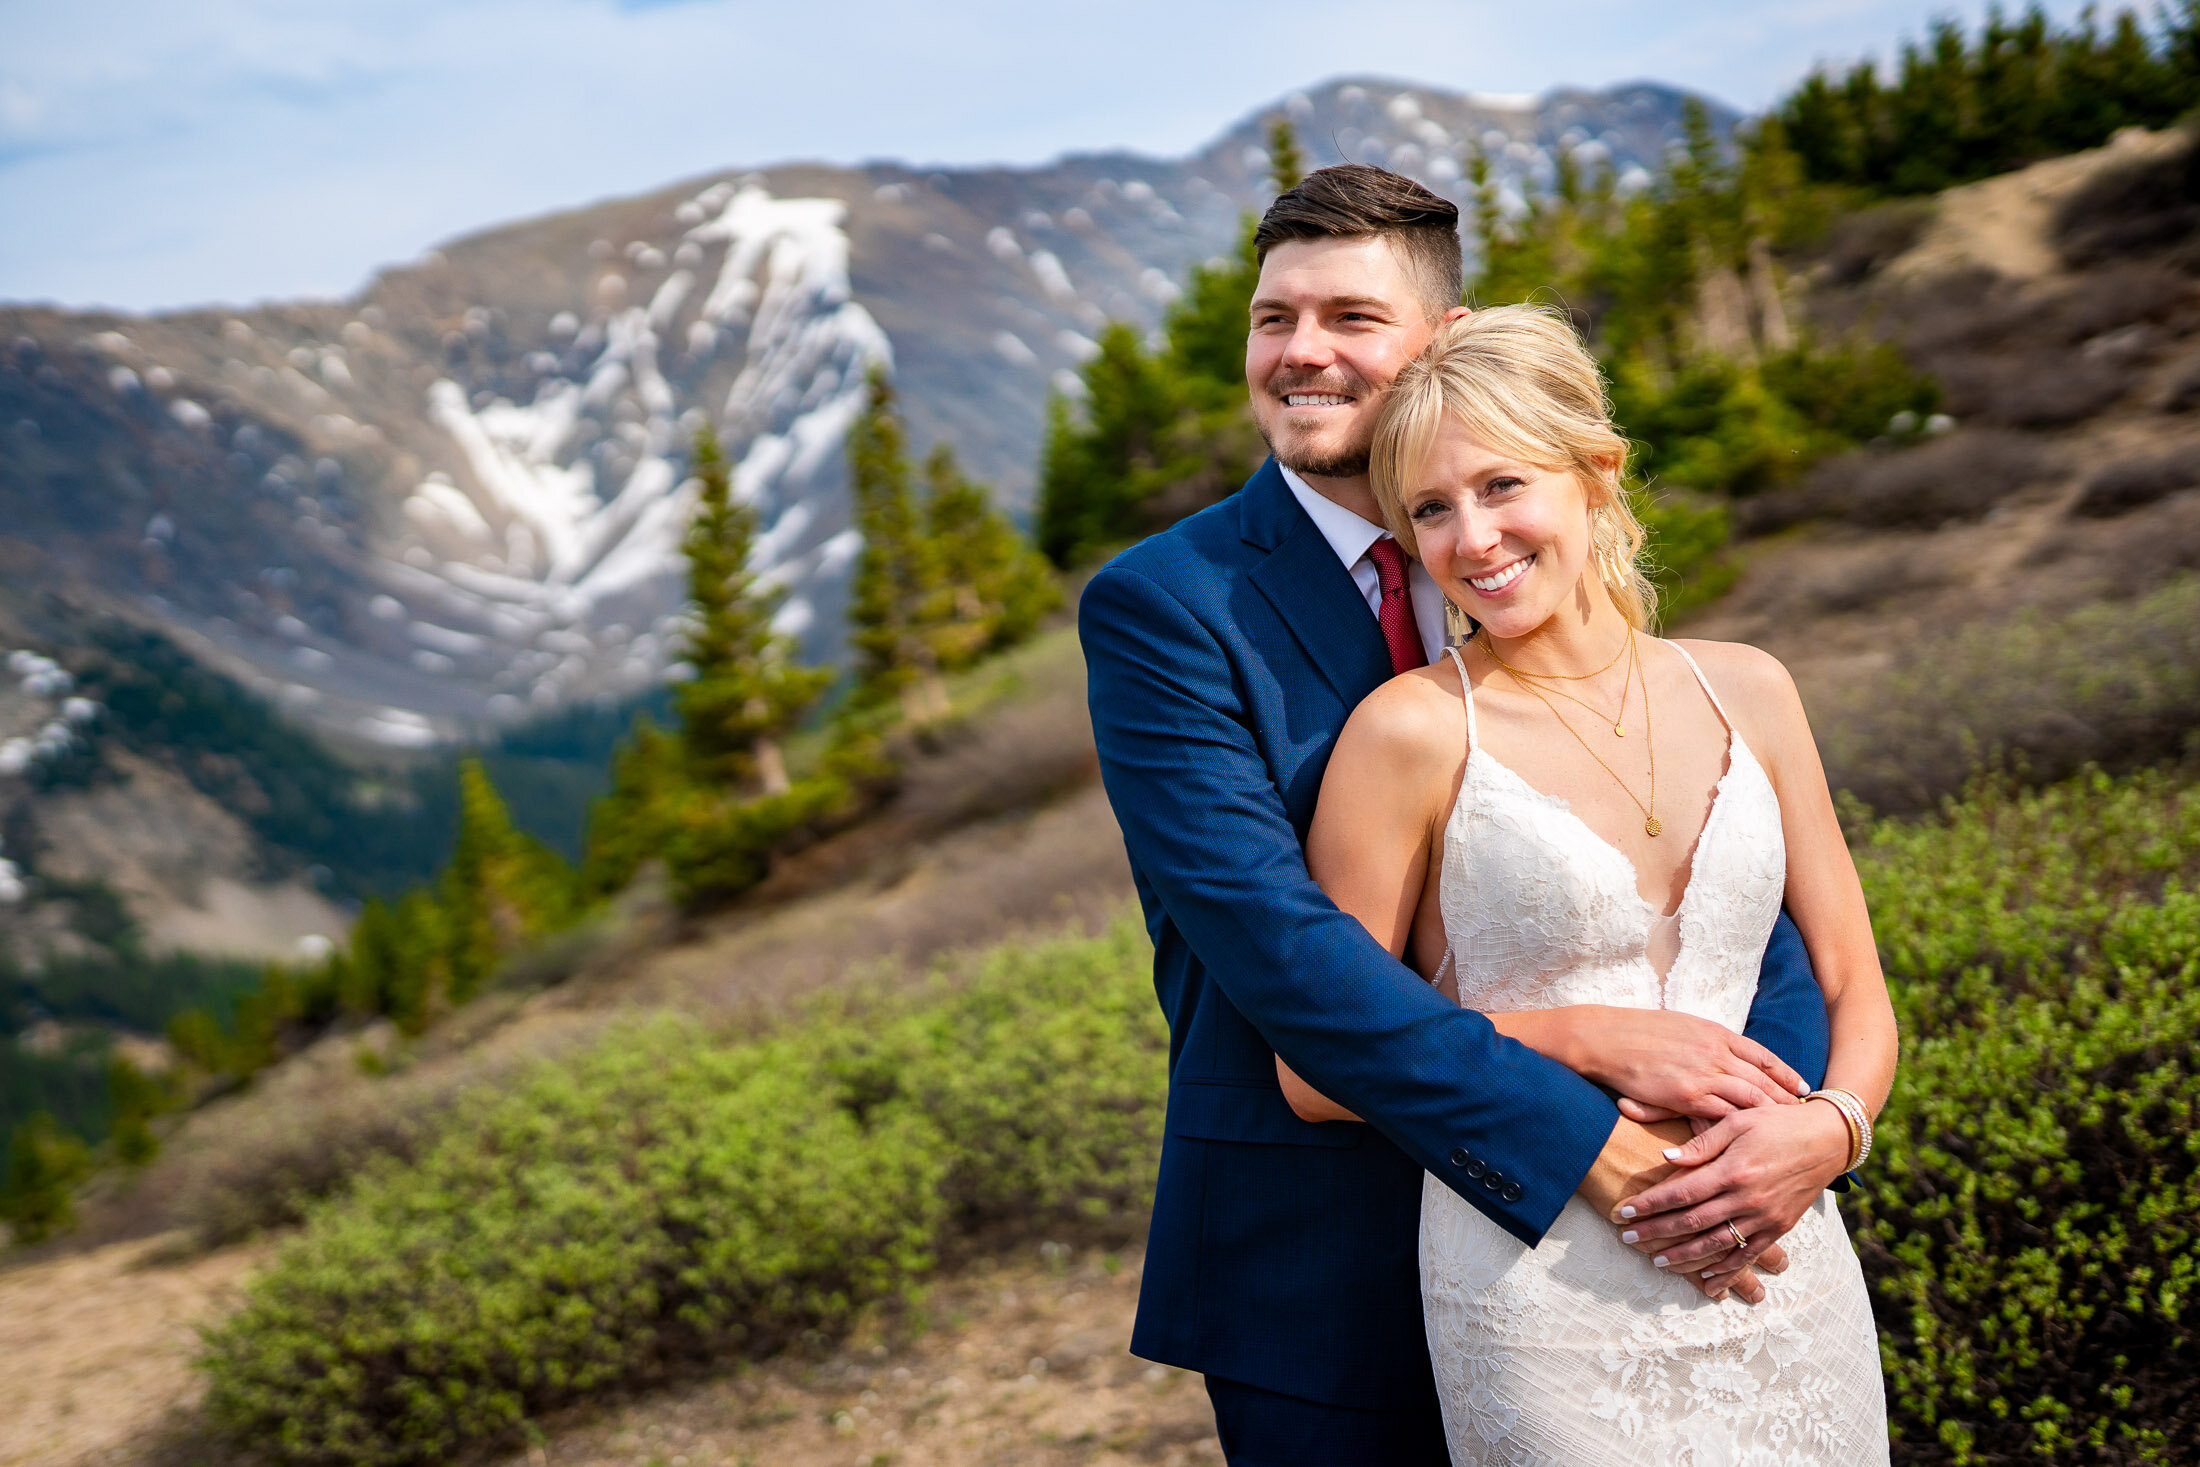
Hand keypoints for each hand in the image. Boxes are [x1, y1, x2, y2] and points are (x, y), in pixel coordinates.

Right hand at [1563, 1007, 1808, 1121]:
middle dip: (1786, 1100)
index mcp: (1716, 1033)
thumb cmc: (1638, 1031)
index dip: (1786, 1074)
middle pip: (1763, 1080)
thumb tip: (1723, 1049)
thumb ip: (1707, 1040)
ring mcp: (1703, 1074)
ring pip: (1749, 1099)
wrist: (1606, 1038)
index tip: (1804, 1088)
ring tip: (1785, 1135)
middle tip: (1805, 1118)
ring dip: (1769, 1118)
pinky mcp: (1686, 1095)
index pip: (1763, 1055)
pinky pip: (1721, 1116)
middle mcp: (1716, 1052)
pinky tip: (1748, 1143)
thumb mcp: (1682, 1026)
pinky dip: (1737, 1129)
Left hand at [1610, 1100, 1851, 1286]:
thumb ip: (1702, 1142)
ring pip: (1716, 1244)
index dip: (1650, 1205)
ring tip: (1657, 1261)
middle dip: (1656, 1233)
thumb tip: (1666, 1158)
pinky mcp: (1779, 1227)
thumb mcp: (1738, 1120)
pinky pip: (1749, 1255)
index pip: (1681, 1193)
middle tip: (1627, 1240)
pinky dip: (1727, 1270)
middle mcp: (1747, 1198)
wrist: (1828, 1139)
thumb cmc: (1778, 1122)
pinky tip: (1707, 1280)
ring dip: (1684, 1256)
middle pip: (1692, 1223)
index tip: (1624, 1212)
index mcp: (1733, 1169)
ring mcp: (1764, 1217)